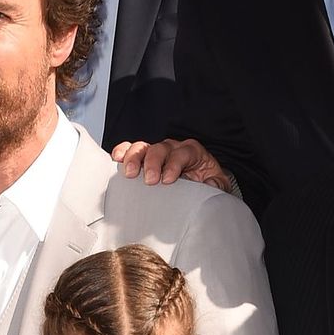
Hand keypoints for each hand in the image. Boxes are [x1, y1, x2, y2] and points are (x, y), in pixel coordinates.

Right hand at [112, 136, 232, 191]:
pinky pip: (130, 150)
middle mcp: (172, 149)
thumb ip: (216, 185)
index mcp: (191, 152)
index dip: (174, 165)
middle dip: (153, 163)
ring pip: (143, 147)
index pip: (182, 153)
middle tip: (150, 180)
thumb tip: (209, 186)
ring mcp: (156, 153)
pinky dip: (122, 153)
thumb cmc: (204, 185)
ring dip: (134, 158)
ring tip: (130, 173)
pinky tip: (116, 159)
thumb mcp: (216, 186)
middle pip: (160, 148)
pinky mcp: (142, 160)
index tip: (167, 180)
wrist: (197, 187)